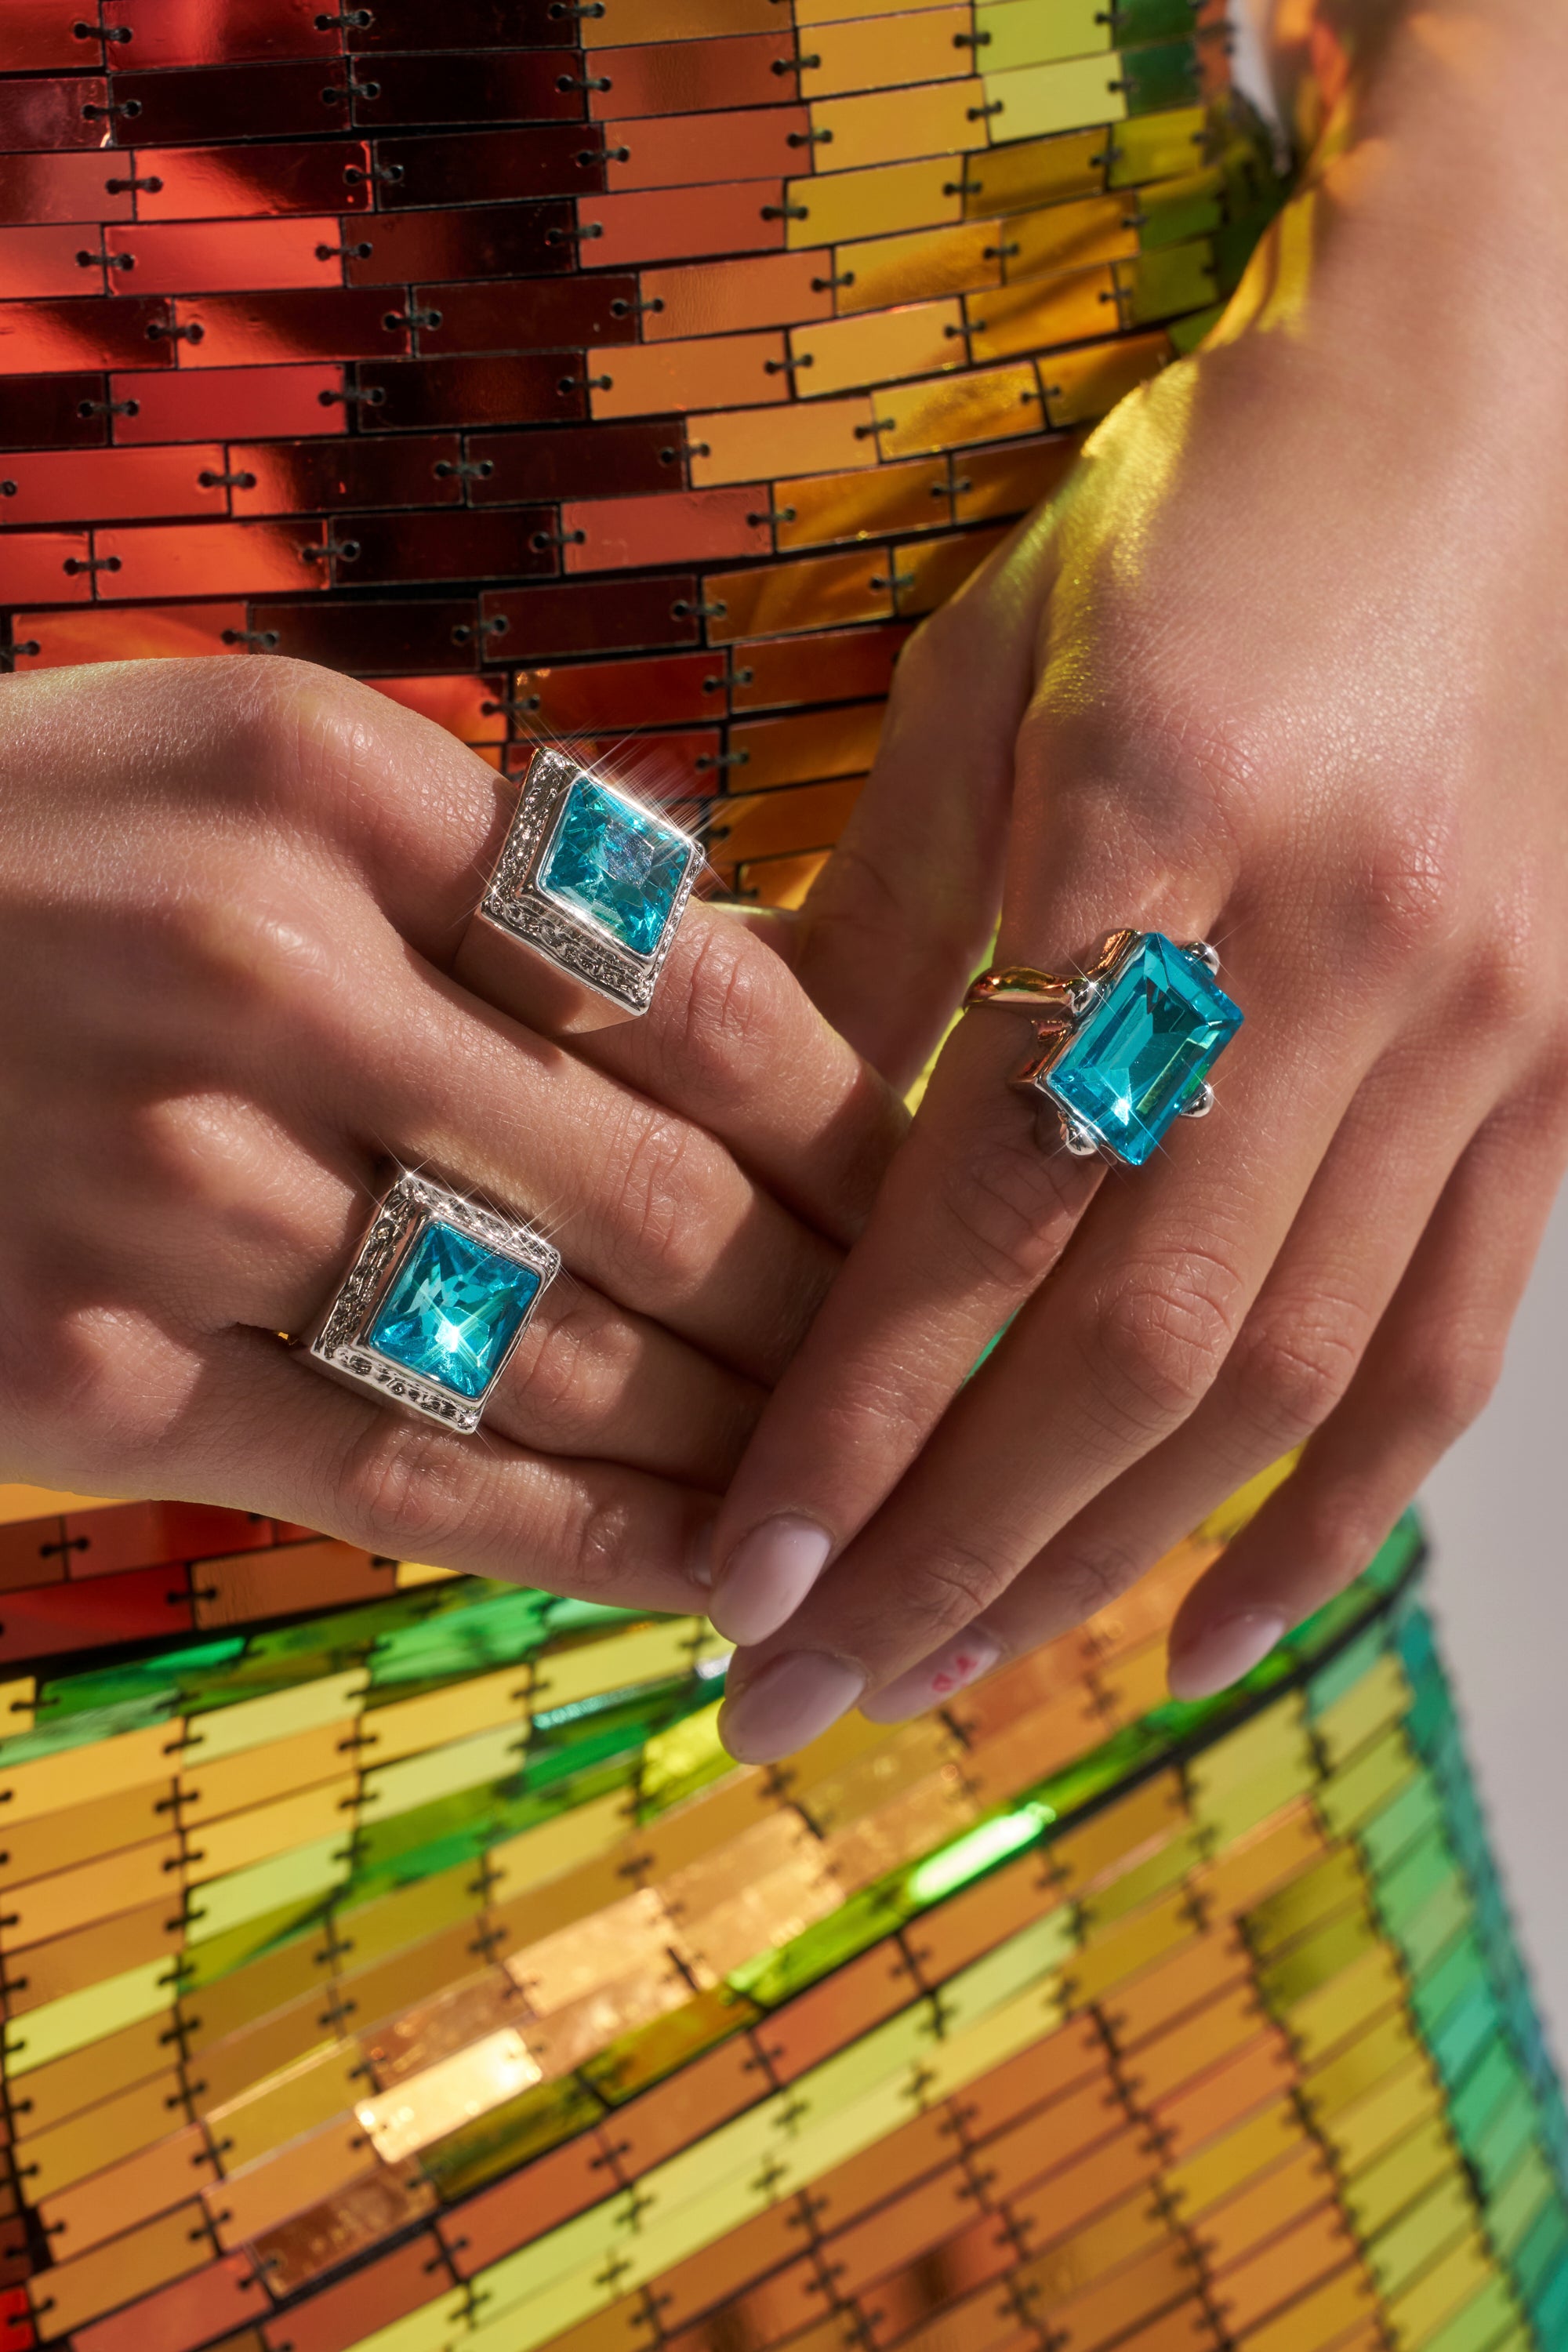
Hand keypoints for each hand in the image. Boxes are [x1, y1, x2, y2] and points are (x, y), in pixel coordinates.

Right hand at [0, 657, 901, 1607]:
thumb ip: (488, 874)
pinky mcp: (85, 1375)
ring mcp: (164, 1186)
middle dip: (834, 1311)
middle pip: (657, 1192)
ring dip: (742, 1449)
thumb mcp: (243, 771)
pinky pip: (405, 1480)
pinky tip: (709, 1578)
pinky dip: (585, 1541)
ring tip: (855, 1495)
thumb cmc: (29, 857)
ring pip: (557, 1359)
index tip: (934, 1201)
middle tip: (939, 1377)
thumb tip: (763, 1004)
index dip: (856, 1126)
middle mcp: (260, 972)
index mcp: (327, 785)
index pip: (701, 988)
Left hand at [709, 1, 1567, 1757]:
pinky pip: (1448, 1352)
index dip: (852, 1414)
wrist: (1489, 411)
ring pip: (1284, 1380)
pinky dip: (1331, 1520)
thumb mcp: (984, 676)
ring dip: (1104, 1562)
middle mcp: (1341, 957)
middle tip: (802, 1693)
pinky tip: (1208, 1633)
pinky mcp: (1558, 1080)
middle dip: (951, 1551)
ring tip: (953, 1675)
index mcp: (1161, 825)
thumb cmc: (1200, 516)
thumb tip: (742, 1155)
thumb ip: (874, 925)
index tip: (740, 1576)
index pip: (977, 1204)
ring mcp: (1481, 1033)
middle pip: (1134, 1342)